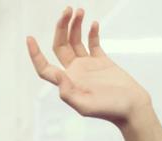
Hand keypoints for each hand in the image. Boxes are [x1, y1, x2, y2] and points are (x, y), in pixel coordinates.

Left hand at [27, 8, 151, 126]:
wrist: (132, 107)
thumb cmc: (110, 110)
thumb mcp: (86, 106)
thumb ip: (68, 93)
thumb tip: (56, 75)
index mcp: (67, 83)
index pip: (45, 68)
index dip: (35, 55)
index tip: (29, 38)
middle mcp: (75, 73)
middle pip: (60, 46)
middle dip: (61, 27)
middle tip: (68, 10)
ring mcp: (88, 66)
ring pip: (75, 41)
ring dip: (75, 25)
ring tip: (79, 10)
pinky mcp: (102, 61)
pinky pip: (93, 43)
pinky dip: (92, 32)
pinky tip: (93, 24)